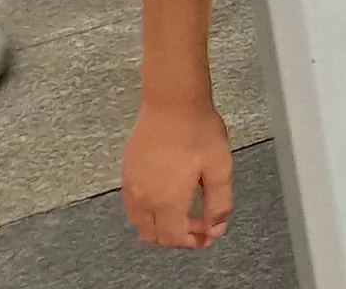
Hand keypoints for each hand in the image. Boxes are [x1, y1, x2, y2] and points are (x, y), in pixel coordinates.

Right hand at [122, 97, 236, 248]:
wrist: (171, 103)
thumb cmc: (198, 132)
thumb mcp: (220, 168)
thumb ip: (219, 203)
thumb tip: (217, 228)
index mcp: (166, 201)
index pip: (174, 237)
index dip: (193, 242)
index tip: (210, 235)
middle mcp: (143, 199)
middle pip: (154, 235)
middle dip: (178, 238)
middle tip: (200, 227)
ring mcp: (131, 187)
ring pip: (140, 223)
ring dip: (161, 227)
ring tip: (185, 216)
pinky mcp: (126, 174)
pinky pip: (133, 207)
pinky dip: (148, 214)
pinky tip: (167, 200)